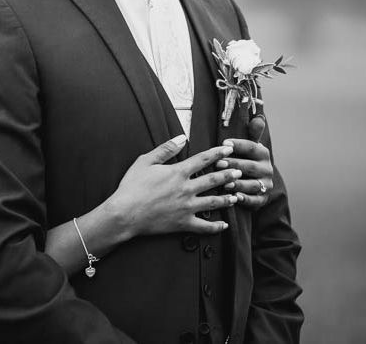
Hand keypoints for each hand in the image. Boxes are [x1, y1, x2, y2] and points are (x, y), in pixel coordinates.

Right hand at [106, 136, 241, 237]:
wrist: (125, 213)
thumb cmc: (132, 186)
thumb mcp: (145, 161)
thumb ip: (165, 149)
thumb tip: (181, 138)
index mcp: (177, 172)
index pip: (202, 159)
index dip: (217, 153)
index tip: (228, 149)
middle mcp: (186, 189)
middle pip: (213, 180)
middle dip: (228, 175)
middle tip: (240, 171)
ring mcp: (186, 207)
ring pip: (213, 202)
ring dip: (227, 198)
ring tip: (237, 196)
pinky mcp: (183, 223)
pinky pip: (204, 227)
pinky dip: (216, 227)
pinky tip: (224, 225)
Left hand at [216, 115, 272, 208]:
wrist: (257, 180)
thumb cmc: (246, 158)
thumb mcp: (250, 145)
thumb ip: (252, 133)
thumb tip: (259, 118)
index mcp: (263, 153)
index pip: (252, 147)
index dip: (238, 145)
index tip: (224, 143)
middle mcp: (267, 169)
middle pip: (250, 166)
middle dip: (234, 165)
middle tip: (218, 163)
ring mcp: (265, 185)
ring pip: (252, 184)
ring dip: (238, 183)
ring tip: (224, 182)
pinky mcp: (262, 198)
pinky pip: (255, 200)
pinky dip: (246, 199)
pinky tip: (235, 197)